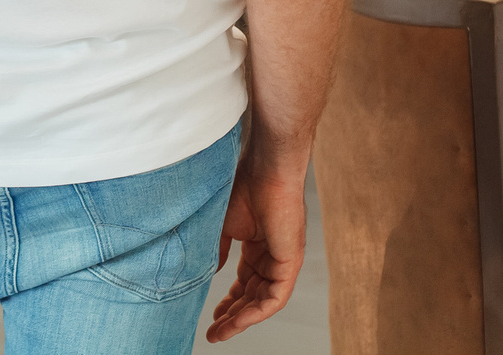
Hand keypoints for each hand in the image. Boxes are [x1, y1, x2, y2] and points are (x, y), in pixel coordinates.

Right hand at [207, 154, 307, 339]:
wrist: (264, 171)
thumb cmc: (244, 188)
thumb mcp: (223, 227)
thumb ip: (219, 252)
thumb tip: (212, 273)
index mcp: (257, 247)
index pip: (244, 283)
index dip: (228, 302)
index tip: (211, 317)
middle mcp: (272, 257)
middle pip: (252, 296)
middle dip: (232, 316)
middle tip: (214, 332)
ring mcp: (283, 262)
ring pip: (263, 301)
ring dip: (242, 319)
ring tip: (221, 332)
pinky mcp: (291, 263)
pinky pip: (275, 297)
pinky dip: (257, 312)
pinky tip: (239, 321)